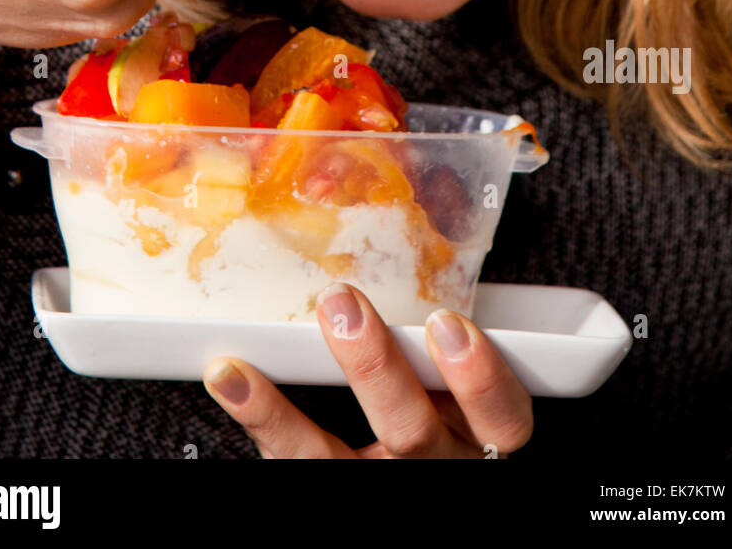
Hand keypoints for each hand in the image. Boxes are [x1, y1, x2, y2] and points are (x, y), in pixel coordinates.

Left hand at [202, 281, 533, 458]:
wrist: (409, 469)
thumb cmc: (444, 409)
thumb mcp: (465, 384)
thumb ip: (454, 338)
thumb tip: (426, 246)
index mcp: (476, 434)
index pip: (502, 418)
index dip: (480, 379)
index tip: (448, 325)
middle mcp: (434, 464)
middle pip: (413, 431)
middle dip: (377, 368)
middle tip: (344, 305)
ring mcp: (380, 480)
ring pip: (343, 458)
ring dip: (302, 393)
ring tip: (295, 326)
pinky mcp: (330, 485)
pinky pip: (292, 461)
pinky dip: (258, 413)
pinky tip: (229, 373)